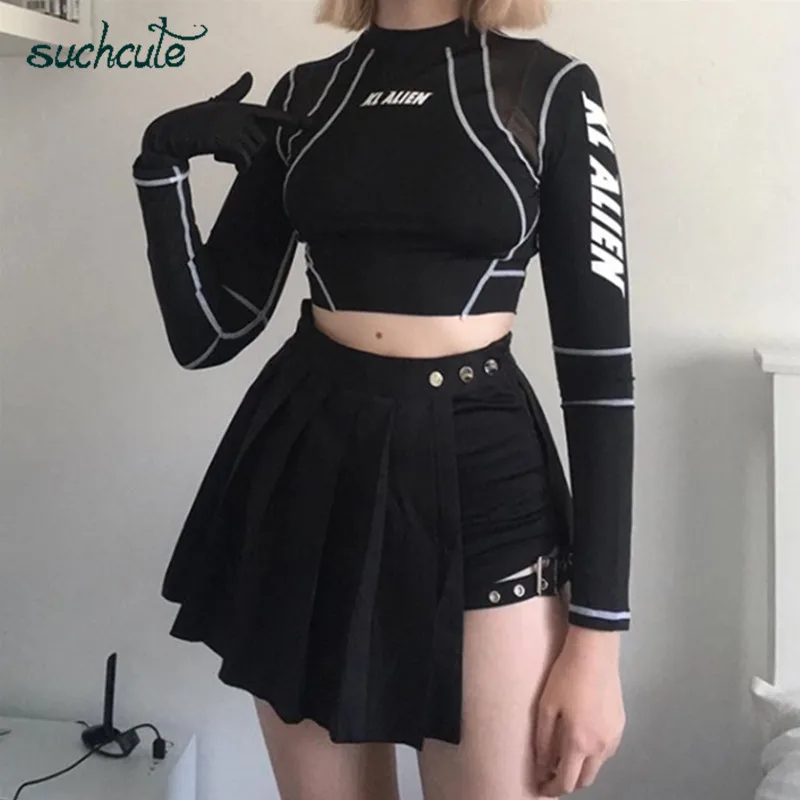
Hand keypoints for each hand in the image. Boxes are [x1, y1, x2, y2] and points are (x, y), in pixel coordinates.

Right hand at [141, 72, 315, 172]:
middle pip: (262, 143)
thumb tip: (249, 74)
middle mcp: (241, 114)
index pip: (271, 116)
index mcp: (241, 107)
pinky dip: (238, 165)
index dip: (293, 121)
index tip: (312, 124)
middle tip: (224, 150)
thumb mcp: (218, 104)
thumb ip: (236, 93)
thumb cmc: (195, 120)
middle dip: (248, 152)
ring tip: (218, 151)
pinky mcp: (228, 140)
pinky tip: (220, 159)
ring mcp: (235, 127)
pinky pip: (245, 159)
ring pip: (253, 153)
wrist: (172, 132)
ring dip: (240, 160)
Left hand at [535, 629, 624, 795]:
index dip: (552, 788)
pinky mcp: (621, 725)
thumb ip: (543, 741)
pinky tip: (582, 739)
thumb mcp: (546, 707)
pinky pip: (606, 750)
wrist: (594, 652)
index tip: (541, 786)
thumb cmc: (567, 676)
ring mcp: (614, 736)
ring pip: (598, 766)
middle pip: (585, 780)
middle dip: (568, 782)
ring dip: (582, 768)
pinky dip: (593, 754)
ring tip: (564, 755)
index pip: (566, 781)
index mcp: (579, 743)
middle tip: (551, 773)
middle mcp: (601, 746)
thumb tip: (542, 765)